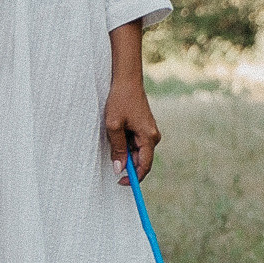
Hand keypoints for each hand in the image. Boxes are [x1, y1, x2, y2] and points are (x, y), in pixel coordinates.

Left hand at [105, 67, 158, 183]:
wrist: (126, 81)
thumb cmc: (120, 101)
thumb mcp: (113, 126)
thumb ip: (117, 149)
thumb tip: (119, 169)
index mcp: (149, 138)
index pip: (144, 166)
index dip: (133, 178)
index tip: (119, 182)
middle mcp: (153, 137)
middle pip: (140, 160)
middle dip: (126, 162)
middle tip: (110, 154)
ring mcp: (149, 132)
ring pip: (136, 151)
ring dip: (123, 150)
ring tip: (113, 134)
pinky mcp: (144, 128)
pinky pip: (135, 143)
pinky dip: (124, 143)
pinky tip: (116, 130)